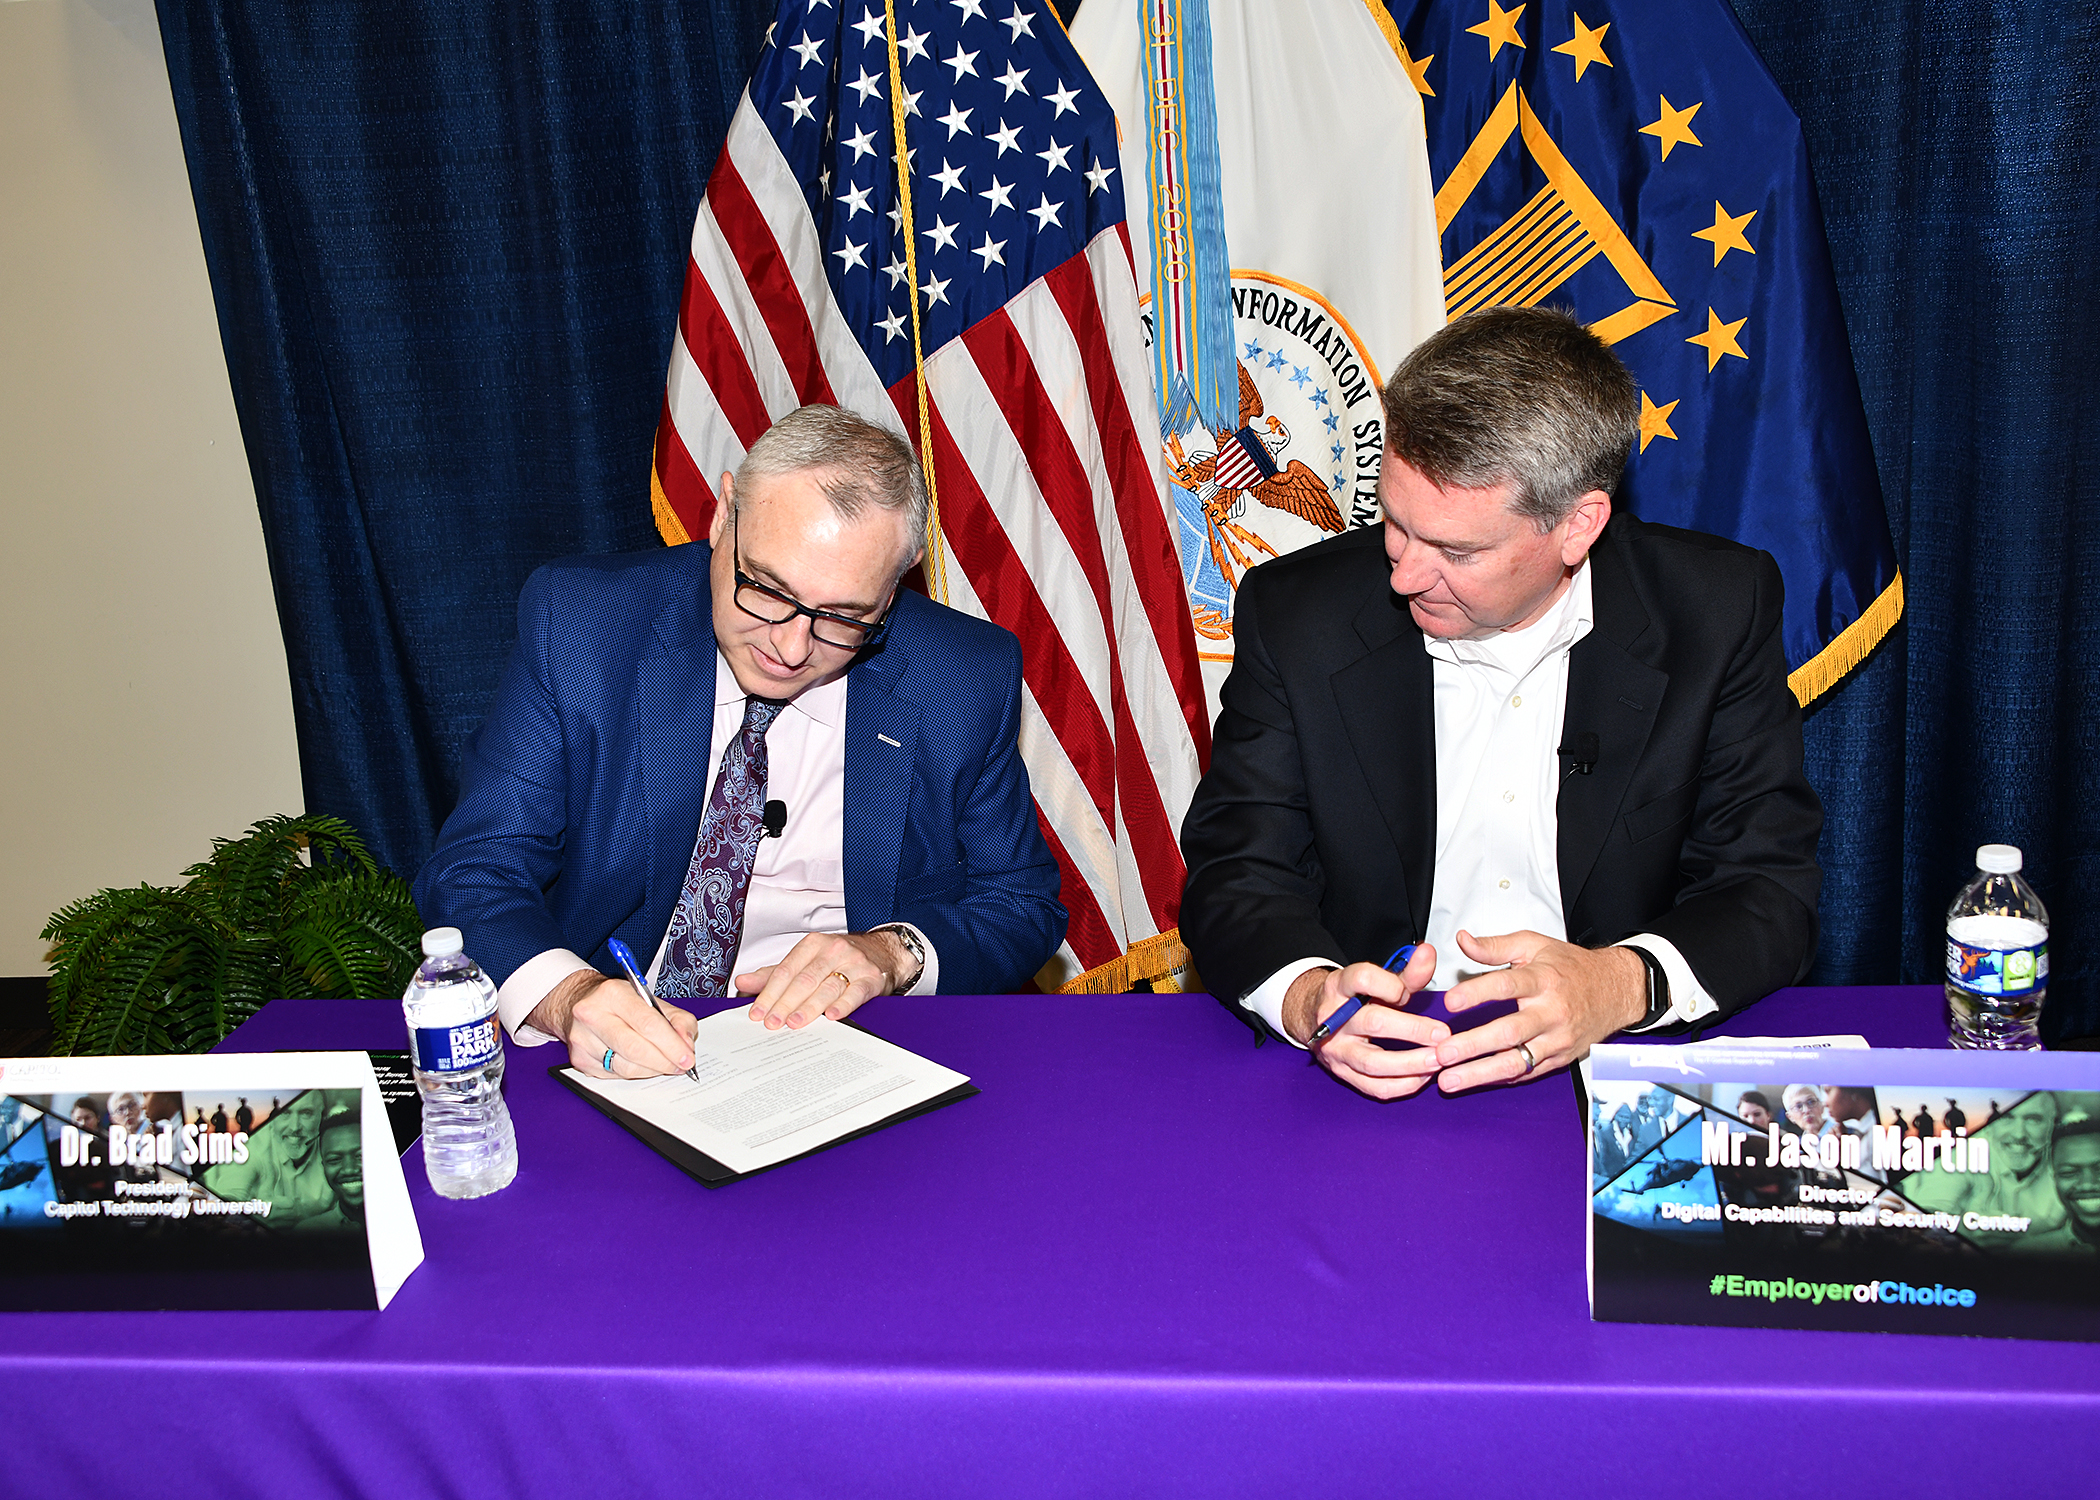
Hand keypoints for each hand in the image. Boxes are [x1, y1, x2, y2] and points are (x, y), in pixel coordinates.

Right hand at [527, 970, 698, 1078]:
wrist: (580, 1002)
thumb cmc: (620, 1002)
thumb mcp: (652, 1000)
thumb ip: (678, 1020)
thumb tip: (686, 1045)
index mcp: (614, 994)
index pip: (648, 1024)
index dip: (672, 1045)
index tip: (687, 1057)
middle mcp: (593, 1015)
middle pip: (635, 1049)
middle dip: (663, 1062)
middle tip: (679, 1066)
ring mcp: (583, 1039)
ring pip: (626, 1067)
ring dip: (651, 1070)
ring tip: (662, 1064)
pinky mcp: (580, 1059)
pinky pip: (615, 1075)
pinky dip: (634, 1073)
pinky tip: (639, 1064)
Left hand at [737, 930, 911, 1029]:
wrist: (883, 952)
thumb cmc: (840, 959)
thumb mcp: (806, 960)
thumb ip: (774, 974)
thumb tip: (743, 983)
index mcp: (813, 945)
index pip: (786, 970)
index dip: (769, 993)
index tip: (758, 1012)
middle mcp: (833, 950)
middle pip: (804, 980)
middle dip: (785, 1003)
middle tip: (772, 1022)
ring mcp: (854, 963)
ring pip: (827, 987)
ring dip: (809, 1008)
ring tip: (794, 1022)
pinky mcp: (871, 978)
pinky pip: (855, 993)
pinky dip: (843, 1005)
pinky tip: (831, 1016)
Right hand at [1284, 946, 1449, 1100]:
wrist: (1317, 1019)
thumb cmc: (1355, 998)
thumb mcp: (1378, 980)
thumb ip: (1407, 970)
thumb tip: (1428, 953)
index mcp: (1340, 987)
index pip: (1362, 979)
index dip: (1389, 985)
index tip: (1406, 992)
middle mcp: (1334, 1018)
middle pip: (1373, 1022)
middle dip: (1413, 1029)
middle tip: (1443, 1035)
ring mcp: (1336, 1049)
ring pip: (1373, 1062)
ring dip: (1411, 1063)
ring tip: (1439, 1059)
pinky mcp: (1343, 1073)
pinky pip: (1375, 1087)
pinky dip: (1404, 1084)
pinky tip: (1424, 1075)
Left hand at [1434, 930, 1645, 1090]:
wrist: (1615, 990)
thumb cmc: (1570, 966)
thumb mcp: (1534, 945)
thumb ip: (1494, 945)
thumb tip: (1462, 939)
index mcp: (1543, 979)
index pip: (1506, 985)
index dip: (1476, 993)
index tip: (1450, 1002)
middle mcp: (1551, 1012)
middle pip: (1509, 1032)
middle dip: (1472, 1045)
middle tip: (1441, 1053)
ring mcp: (1557, 1039)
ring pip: (1516, 1061)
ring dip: (1480, 1073)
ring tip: (1449, 1079)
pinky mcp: (1560, 1058)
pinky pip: (1527, 1072)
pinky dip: (1500, 1078)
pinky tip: (1474, 1081)